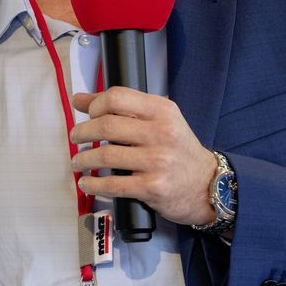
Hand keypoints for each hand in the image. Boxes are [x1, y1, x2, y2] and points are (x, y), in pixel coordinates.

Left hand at [69, 87, 217, 226]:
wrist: (208, 186)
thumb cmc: (179, 152)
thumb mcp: (160, 121)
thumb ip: (124, 108)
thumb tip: (80, 99)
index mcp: (162, 111)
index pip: (117, 97)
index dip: (94, 105)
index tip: (87, 114)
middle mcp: (161, 133)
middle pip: (107, 125)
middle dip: (83, 132)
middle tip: (76, 137)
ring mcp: (158, 161)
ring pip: (106, 155)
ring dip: (84, 159)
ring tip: (78, 161)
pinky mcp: (153, 187)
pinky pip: (113, 184)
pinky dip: (94, 184)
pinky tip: (87, 183)